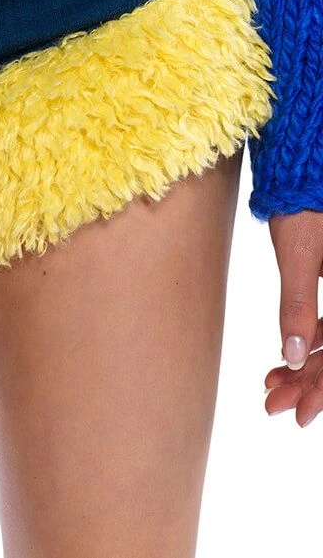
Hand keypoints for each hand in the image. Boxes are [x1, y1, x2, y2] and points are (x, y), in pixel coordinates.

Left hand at [265, 210, 322, 426]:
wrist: (304, 166)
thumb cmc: (304, 200)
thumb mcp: (300, 252)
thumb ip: (297, 304)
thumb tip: (294, 357)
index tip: (300, 415)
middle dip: (310, 384)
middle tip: (272, 405)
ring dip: (307, 368)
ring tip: (271, 387)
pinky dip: (309, 345)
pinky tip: (283, 363)